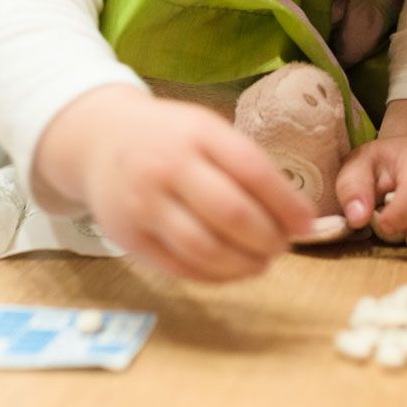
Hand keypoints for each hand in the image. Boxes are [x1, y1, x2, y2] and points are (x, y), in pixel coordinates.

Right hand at [34, 85, 315, 281]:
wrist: (99, 141)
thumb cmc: (168, 138)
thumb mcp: (205, 129)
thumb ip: (245, 164)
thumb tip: (296, 215)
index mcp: (196, 132)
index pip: (252, 170)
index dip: (286, 203)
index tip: (307, 223)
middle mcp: (167, 166)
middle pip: (232, 214)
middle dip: (268, 238)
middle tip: (282, 245)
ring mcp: (144, 204)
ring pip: (206, 249)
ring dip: (244, 264)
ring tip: (261, 262)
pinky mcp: (129, 237)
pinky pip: (181, 268)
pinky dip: (215, 276)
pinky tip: (232, 269)